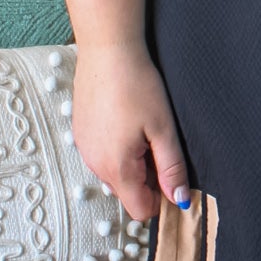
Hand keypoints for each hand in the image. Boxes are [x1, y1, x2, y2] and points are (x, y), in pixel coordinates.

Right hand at [70, 41, 191, 223]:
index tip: (173, 175)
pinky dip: (118, 148)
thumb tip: (180, 200)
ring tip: (142, 128)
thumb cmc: (136, 86)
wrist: (107, 51)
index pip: (140, 210)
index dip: (162, 199)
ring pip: (115, 173)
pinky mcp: (80, 134)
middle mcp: (95, 164)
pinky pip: (103, 155)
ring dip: (133, 162)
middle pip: (127, 192)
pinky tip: (126, 120)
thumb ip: (172, 168)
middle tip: (160, 143)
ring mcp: (84, 149)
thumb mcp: (163, 129)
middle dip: (148, 178)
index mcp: (117, 168)